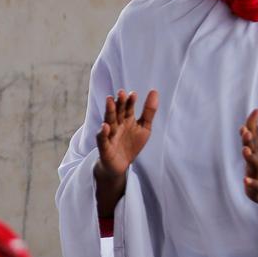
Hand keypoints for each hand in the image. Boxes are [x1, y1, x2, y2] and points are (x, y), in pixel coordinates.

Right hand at [94, 89, 157, 217]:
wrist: (120, 165)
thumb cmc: (131, 145)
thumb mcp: (144, 128)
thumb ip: (149, 111)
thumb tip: (154, 91)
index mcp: (126, 119)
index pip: (128, 108)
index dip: (130, 101)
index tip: (133, 94)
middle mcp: (117, 125)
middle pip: (118, 112)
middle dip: (119, 103)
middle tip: (121, 93)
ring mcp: (110, 134)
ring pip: (109, 121)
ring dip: (109, 111)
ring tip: (109, 101)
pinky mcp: (104, 147)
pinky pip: (102, 139)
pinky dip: (102, 133)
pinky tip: (104, 126)